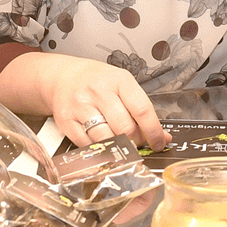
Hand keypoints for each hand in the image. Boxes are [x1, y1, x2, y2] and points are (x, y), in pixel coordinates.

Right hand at [3, 53, 169, 150]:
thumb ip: (141, 110)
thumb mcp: (122, 86)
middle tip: (138, 143)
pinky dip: (99, 149)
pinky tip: (103, 144)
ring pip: (106, 138)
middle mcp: (98, 91)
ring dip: (118, 148)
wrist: (64, 77)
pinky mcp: (66, 120)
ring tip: (122, 145)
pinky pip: (87, 144)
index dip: (153, 131)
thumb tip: (162, 136)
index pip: (142, 109)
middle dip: (136, 142)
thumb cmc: (97, 81)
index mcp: (118, 80)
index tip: (159, 142)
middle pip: (124, 127)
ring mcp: (80, 106)